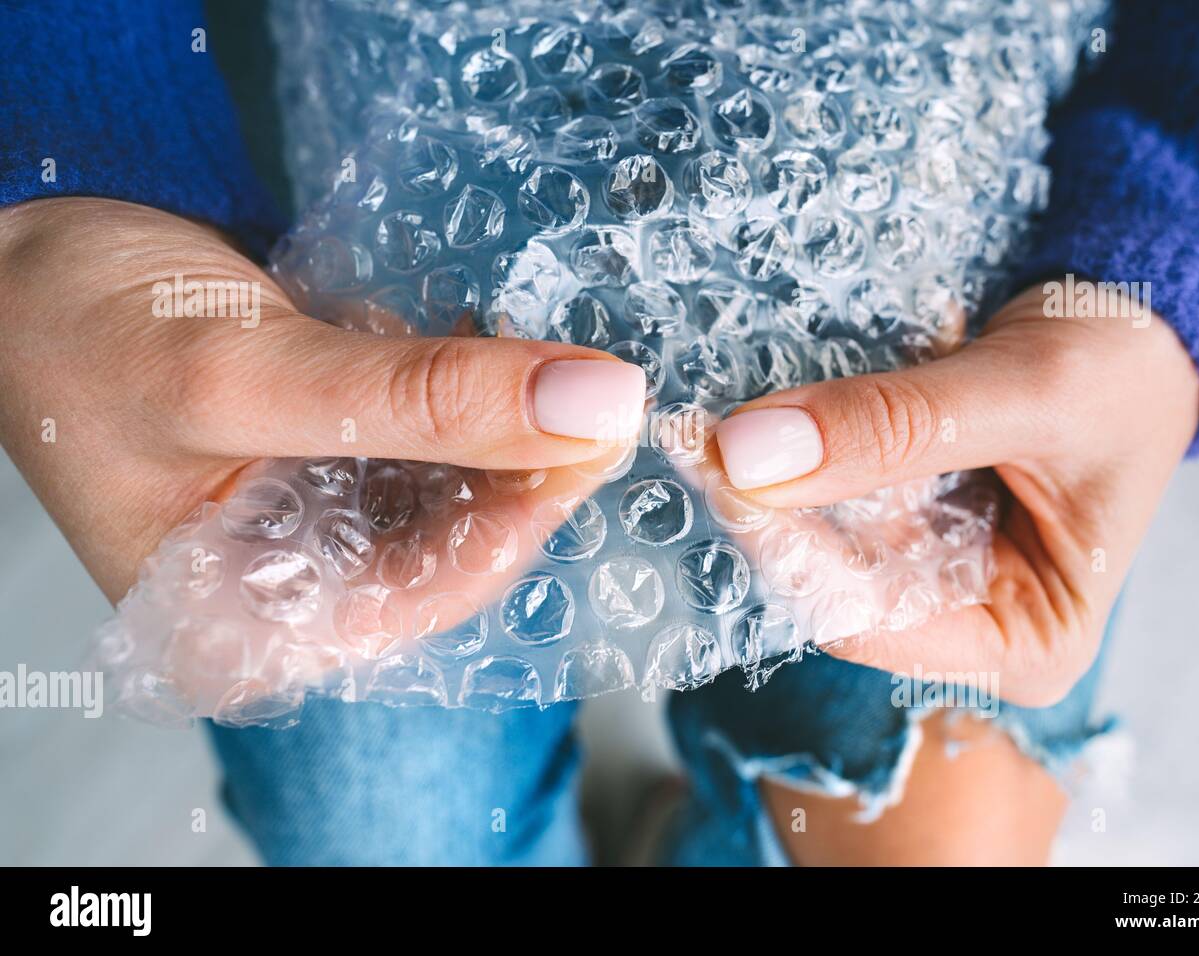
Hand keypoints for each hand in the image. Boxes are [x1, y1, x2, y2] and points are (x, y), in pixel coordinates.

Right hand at [0, 198, 643, 603]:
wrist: (16, 253)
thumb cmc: (78, 328)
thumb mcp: (249, 372)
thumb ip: (421, 399)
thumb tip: (592, 403)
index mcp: (249, 628)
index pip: (436, 590)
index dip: (530, 509)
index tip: (603, 424)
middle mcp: (290, 593)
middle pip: (455, 541)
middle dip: (525, 461)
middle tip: (593, 379)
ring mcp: (312, 524)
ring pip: (453, 487)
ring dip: (506, 422)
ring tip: (547, 354)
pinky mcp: (326, 460)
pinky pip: (427, 442)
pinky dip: (465, 394)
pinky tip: (487, 347)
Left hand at [713, 281, 1198, 705]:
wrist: (1142, 327)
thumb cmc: (1121, 373)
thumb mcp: (1022, 394)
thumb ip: (894, 427)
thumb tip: (753, 455)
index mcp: (1025, 642)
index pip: (870, 620)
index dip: (788, 551)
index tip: (718, 470)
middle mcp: (969, 624)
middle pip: (835, 583)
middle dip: (767, 509)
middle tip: (693, 431)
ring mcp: (933, 576)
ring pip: (822, 538)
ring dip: (769, 476)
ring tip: (707, 419)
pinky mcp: (908, 526)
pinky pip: (833, 499)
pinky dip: (797, 455)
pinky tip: (757, 416)